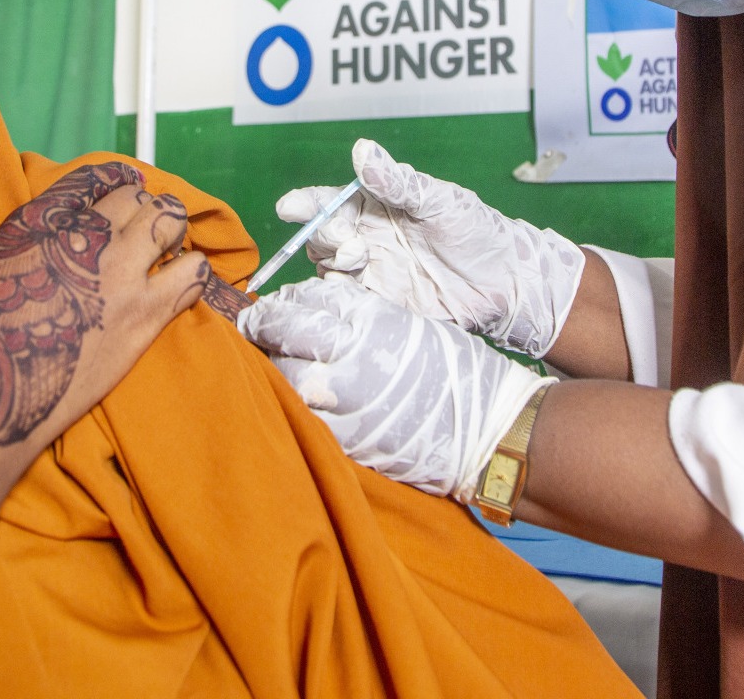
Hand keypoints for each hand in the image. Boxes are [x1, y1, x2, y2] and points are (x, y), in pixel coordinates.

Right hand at [0, 162, 210, 574]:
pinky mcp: (145, 315)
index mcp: (47, 218)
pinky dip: (192, 269)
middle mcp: (88, 236)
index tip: (118, 198)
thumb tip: (66, 217)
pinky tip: (181, 278)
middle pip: (137, 197)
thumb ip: (33, 228)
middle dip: (144, 207)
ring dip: (171, 230)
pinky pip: (192, 275)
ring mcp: (122, 274)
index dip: (112, 186)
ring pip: (171, 223)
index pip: (95, 180)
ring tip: (167, 248)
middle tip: (143, 227)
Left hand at [237, 275, 552, 499]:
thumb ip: (357, 314)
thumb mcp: (406, 322)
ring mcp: (349, 403)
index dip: (281, 302)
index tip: (269, 306)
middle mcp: (355, 357)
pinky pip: (305, 420)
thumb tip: (309, 306)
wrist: (489, 430)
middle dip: (264, 330)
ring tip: (273, 366)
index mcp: (372, 321)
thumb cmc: (453, 369)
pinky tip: (292, 401)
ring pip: (286, 380)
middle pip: (286, 335)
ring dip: (273, 370)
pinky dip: (292, 408)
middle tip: (254, 330)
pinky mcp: (350, 441)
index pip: (306, 301)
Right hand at [275, 139, 585, 356]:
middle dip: (323, 235)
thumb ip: (398, 181)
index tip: (290, 207)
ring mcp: (370, 272)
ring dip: (332, 262)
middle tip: (350, 241)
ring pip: (327, 268)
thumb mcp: (439, 200)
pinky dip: (338, 296)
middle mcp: (364, 237)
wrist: (505, 284)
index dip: (305, 203)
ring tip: (360, 258)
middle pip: (320, 236)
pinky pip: (345, 301)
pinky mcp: (379, 304)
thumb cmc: (476, 231)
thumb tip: (362, 149)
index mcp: (373, 206)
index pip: (327, 202)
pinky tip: (352, 290)